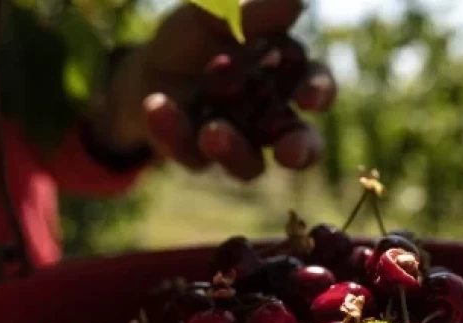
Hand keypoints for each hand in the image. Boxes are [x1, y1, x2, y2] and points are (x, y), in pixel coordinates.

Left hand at [92, 0, 336, 180]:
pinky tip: (158, 105)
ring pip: (249, 165)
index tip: (309, 98)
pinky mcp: (198, 157)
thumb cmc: (193, 37)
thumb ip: (251, 13)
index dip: (318, 92)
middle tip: (290, 153)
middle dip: (300, 150)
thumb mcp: (213, 15)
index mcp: (285, 78)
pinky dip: (172, 131)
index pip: (314, 86)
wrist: (144, 68)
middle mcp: (269, 119)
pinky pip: (191, 155)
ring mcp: (237, 144)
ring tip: (212, 132)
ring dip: (233, 151)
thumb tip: (295, 2)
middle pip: (300, 143)